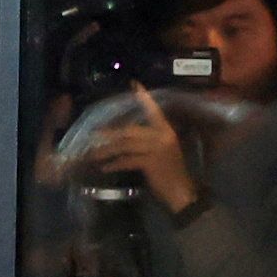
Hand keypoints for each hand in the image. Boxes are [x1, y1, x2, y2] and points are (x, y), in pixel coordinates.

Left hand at [86, 84, 196, 213]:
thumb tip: (129, 137)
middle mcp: (162, 136)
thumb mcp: (165, 151)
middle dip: (111, 133)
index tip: (134, 84)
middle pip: (131, 130)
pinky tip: (105, 167)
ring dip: (108, 150)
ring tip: (94, 153)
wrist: (182, 192)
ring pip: (126, 145)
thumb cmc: (172, 173)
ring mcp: (157, 148)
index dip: (144, 99)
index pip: (155, 110)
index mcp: (167, 131)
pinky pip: (127, 160)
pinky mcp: (150, 162)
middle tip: (94, 133)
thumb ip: (151, 141)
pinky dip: (115, 164)